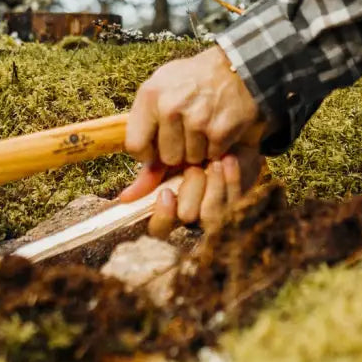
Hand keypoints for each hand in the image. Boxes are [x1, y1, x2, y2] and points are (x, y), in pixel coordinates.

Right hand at [119, 144, 264, 238]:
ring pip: (210, 213)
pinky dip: (229, 179)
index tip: (165, 194)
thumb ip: (149, 175)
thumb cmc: (194, 146)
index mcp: (171, 208)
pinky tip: (228, 161)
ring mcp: (217, 211)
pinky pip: (232, 199)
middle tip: (196, 167)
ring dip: (211, 183)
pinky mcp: (238, 201)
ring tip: (214, 162)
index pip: (159, 229)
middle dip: (191, 188)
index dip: (162, 216)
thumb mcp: (168, 156)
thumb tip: (124, 199)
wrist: (229, 132)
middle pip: (186, 217)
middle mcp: (193, 215)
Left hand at [125, 44, 264, 166]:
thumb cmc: (195, 79)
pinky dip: (217, 147)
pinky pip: (212, 155)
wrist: (236, 66)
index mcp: (150, 95)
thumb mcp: (163, 88)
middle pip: (167, 157)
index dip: (148, 152)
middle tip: (189, 130)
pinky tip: (218, 127)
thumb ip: (146, 127)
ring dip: (200, 148)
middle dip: (179, 150)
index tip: (159, 145)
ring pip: (191, 159)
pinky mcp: (219, 130)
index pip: (135, 146)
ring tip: (205, 124)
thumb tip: (135, 186)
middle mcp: (170, 108)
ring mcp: (196, 120)